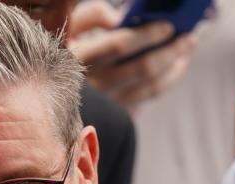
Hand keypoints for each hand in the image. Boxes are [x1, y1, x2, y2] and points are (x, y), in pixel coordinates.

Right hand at [66, 0, 196, 110]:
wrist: (47, 100)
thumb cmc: (62, 54)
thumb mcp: (68, 30)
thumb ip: (91, 16)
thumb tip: (119, 18)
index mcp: (77, 58)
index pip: (118, 45)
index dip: (146, 34)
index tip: (168, 25)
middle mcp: (92, 86)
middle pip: (141, 69)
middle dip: (169, 51)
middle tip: (188, 37)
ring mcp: (104, 105)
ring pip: (148, 87)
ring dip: (173, 67)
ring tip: (186, 49)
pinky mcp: (112, 116)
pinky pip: (146, 100)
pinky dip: (165, 83)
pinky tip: (175, 67)